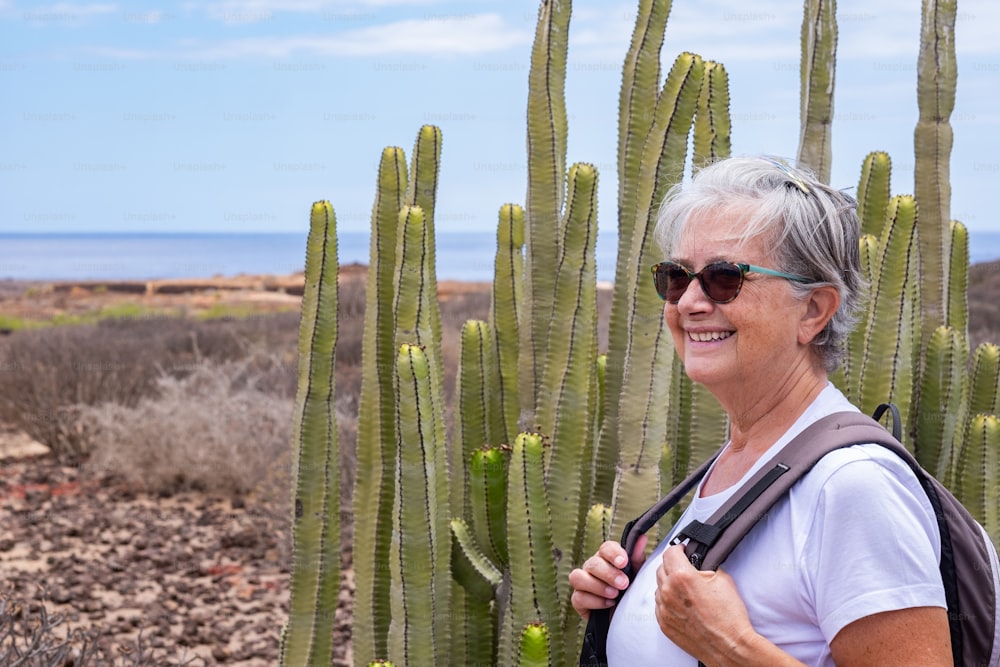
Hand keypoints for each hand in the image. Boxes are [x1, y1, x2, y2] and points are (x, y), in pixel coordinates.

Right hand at [569, 535, 646, 619]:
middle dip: (608, 574)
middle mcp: (592, 567)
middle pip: (592, 563)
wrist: (625, 616)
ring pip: (578, 577)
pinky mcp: (578, 600)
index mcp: (606, 558)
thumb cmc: (630, 590)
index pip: (605, 548)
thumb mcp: (637, 574)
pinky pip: (578, 597)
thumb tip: (642, 538)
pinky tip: (608, 603)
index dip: (613, 553)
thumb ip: (636, 557)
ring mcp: (582, 583)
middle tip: (623, 584)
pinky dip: (594, 601)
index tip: (624, 563)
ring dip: (597, 586)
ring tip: (614, 594)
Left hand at [654, 544, 755, 663]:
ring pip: (659, 587)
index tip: (683, 551)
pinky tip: (682, 604)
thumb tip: (699, 562)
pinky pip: (659, 605)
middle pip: (661, 568)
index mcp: (682, 577)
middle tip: (685, 568)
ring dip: (668, 583)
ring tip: (685, 589)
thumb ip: (705, 566)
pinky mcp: (664, 624)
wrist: (730, 646)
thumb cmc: (729, 615)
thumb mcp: (723, 578)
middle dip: (672, 565)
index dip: (679, 549)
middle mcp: (668, 592)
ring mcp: (664, 609)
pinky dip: (667, 601)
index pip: (670, 552)